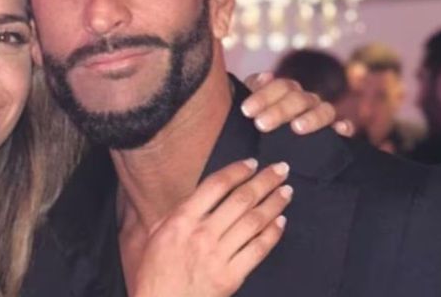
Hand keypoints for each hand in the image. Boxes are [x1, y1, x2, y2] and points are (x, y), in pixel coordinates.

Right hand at [134, 159, 291, 296]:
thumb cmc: (155, 272)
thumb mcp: (157, 234)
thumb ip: (180, 213)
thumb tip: (202, 195)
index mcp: (181, 220)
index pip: (216, 185)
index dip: (238, 171)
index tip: (252, 164)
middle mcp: (202, 234)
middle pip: (241, 199)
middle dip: (265, 181)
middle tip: (281, 169)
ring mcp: (218, 255)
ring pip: (254, 221)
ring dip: (274, 203)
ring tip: (286, 191)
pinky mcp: (231, 276)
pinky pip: (258, 249)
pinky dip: (272, 233)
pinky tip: (281, 221)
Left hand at [242, 72, 353, 136]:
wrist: (264, 144)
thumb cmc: (256, 120)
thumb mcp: (250, 105)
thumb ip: (253, 88)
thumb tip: (265, 76)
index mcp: (286, 91)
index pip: (279, 86)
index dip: (263, 96)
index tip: (246, 111)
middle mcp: (305, 100)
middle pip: (299, 98)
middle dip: (279, 110)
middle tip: (261, 124)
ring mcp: (321, 115)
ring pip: (324, 109)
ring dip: (311, 117)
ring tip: (296, 127)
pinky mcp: (334, 133)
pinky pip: (345, 126)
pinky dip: (344, 126)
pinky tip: (340, 130)